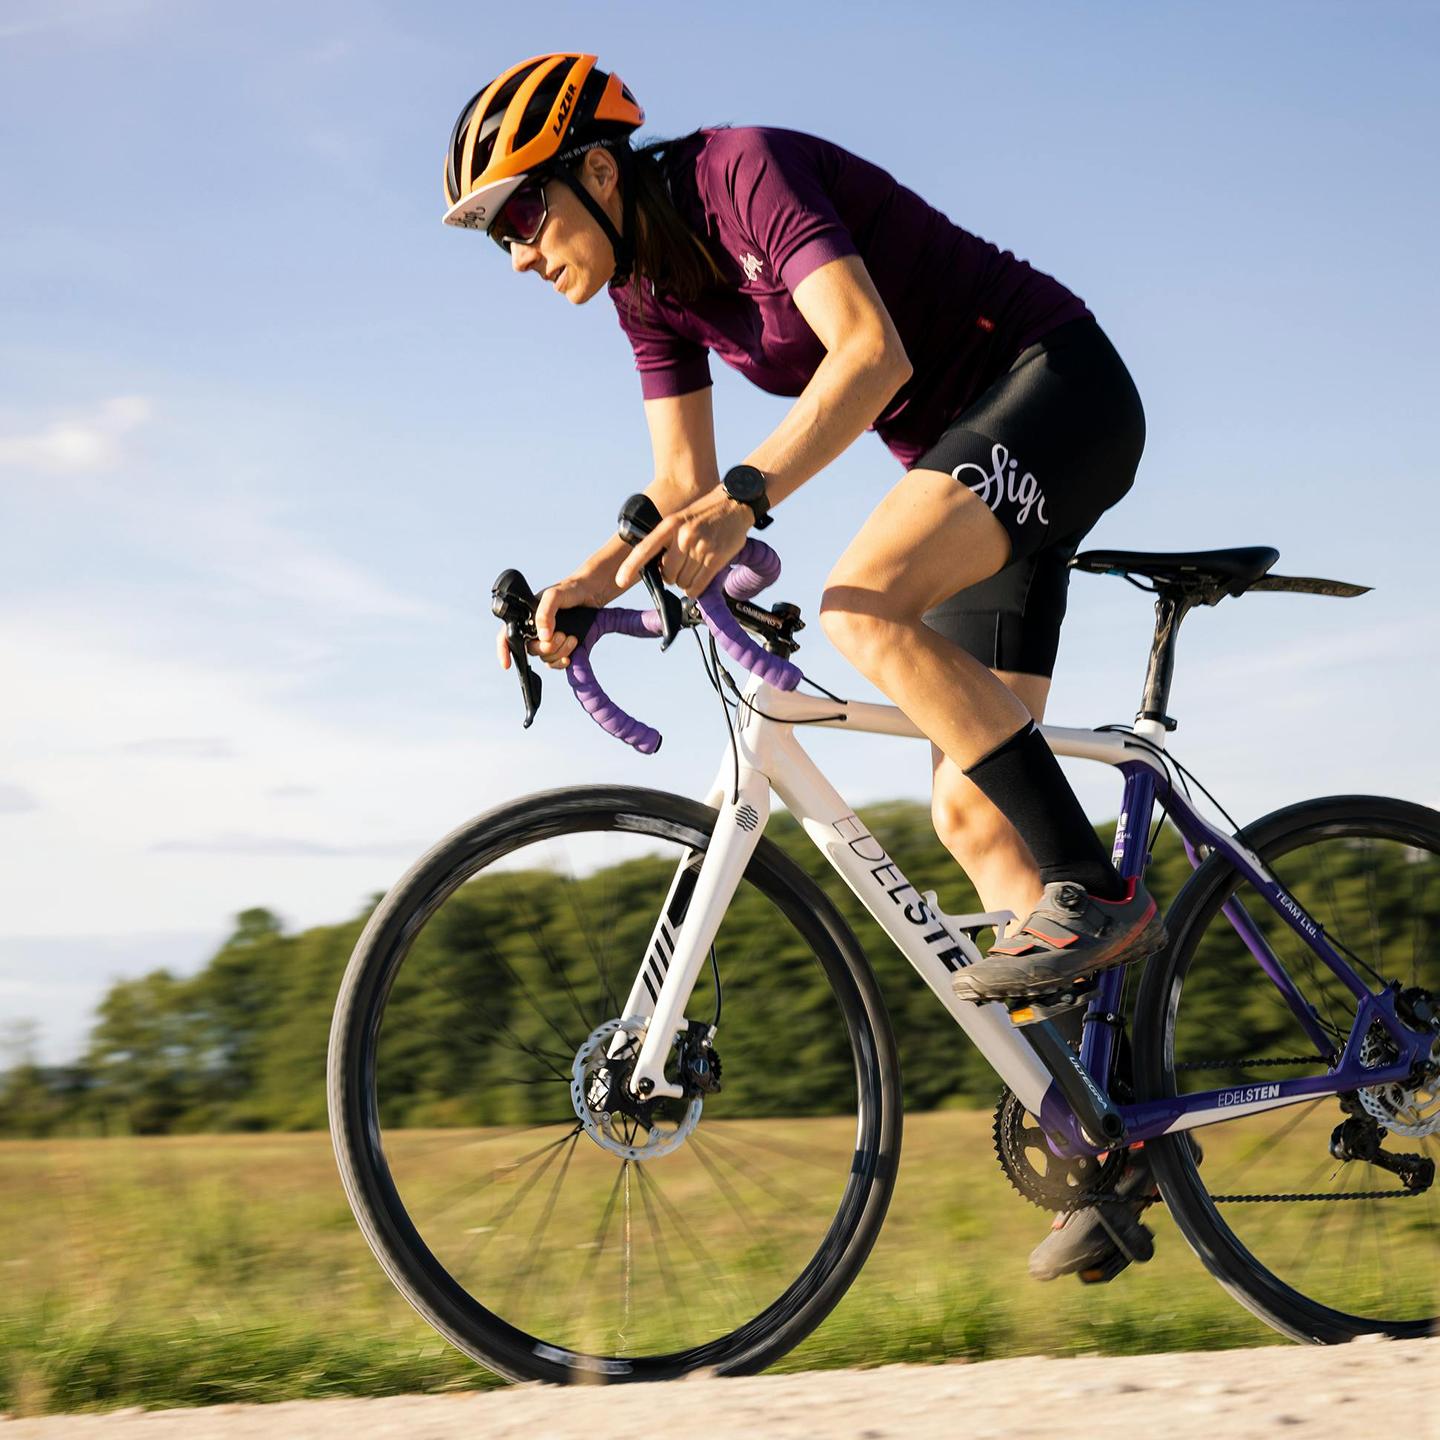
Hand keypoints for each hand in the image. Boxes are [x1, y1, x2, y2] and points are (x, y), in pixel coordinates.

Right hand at [494, 572, 611, 671]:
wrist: (591, 594)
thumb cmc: (569, 590)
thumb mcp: (554, 595)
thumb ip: (545, 613)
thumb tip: (543, 637)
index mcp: (526, 618)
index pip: (507, 635)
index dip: (503, 650)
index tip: (507, 664)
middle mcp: (534, 630)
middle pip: (530, 650)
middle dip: (546, 647)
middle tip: (562, 635)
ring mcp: (548, 640)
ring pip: (545, 658)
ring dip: (559, 652)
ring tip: (572, 638)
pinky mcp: (561, 647)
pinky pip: (555, 663)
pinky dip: (562, 662)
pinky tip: (570, 655)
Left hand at [614, 488, 752, 597]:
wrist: (735, 504)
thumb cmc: (705, 514)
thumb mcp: (680, 520)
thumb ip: (668, 541)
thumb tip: (659, 568)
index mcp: (670, 525)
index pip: (645, 549)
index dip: (630, 567)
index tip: (620, 580)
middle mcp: (683, 536)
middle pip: (667, 574)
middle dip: (672, 576)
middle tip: (681, 566)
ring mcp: (700, 548)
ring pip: (682, 582)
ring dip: (686, 582)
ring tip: (695, 567)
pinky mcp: (715, 559)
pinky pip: (697, 586)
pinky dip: (694, 589)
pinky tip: (698, 580)